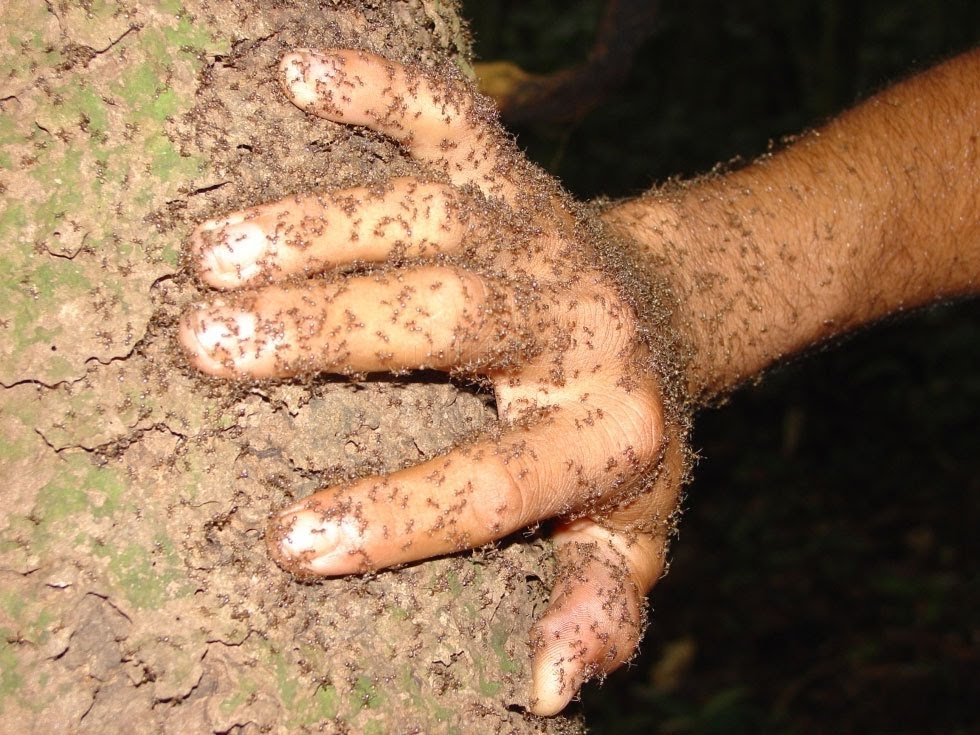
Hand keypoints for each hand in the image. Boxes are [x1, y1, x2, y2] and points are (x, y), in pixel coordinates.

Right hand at [179, 48, 685, 715]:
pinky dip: (375, 87)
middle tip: (210, 350)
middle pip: (453, 315)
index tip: (291, 541)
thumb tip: (547, 682)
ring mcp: (537, 233)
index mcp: (605, 425)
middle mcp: (574, 321)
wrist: (664, 315)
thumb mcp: (632, 530)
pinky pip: (444, 115)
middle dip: (330, 330)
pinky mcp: (510, 173)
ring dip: (317, 227)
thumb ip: (600, 603)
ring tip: (213, 257)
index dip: (403, 515)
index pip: (504, 480)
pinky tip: (296, 77)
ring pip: (428, 214)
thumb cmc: (625, 436)